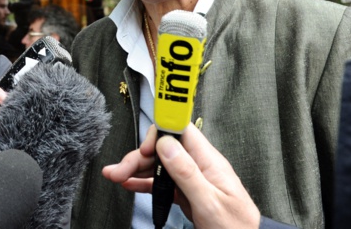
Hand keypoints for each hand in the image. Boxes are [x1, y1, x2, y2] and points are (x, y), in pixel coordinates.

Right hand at [103, 124, 260, 228]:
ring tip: (115, 175)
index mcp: (209, 161)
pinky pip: (161, 182)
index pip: (182, 131)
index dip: (160, 132)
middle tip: (118, 170)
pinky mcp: (186, 192)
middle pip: (163, 149)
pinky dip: (143, 182)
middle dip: (138, 156)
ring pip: (159, 165)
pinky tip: (129, 183)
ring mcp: (192, 178)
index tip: (144, 145)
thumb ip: (188, 173)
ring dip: (136, 168)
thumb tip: (167, 145)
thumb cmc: (235, 228)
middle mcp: (199, 165)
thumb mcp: (210, 202)